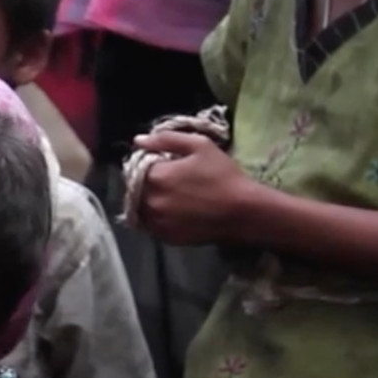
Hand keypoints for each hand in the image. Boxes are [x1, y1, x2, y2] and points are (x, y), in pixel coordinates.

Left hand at [133, 130, 257, 245]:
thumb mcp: (200, 146)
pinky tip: (176, 212)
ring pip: (140, 209)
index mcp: (155, 177)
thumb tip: (138, 140)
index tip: (164, 165)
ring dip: (149, 202)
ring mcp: (156, 222)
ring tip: (173, 197)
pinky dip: (157, 218)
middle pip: (135, 190)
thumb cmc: (223, 175)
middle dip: (147, 184)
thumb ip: (166, 139)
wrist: (243, 210)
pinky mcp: (165, 237)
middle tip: (170, 182)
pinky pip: (151, 226)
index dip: (147, 165)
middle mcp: (149, 202)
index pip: (135, 168)